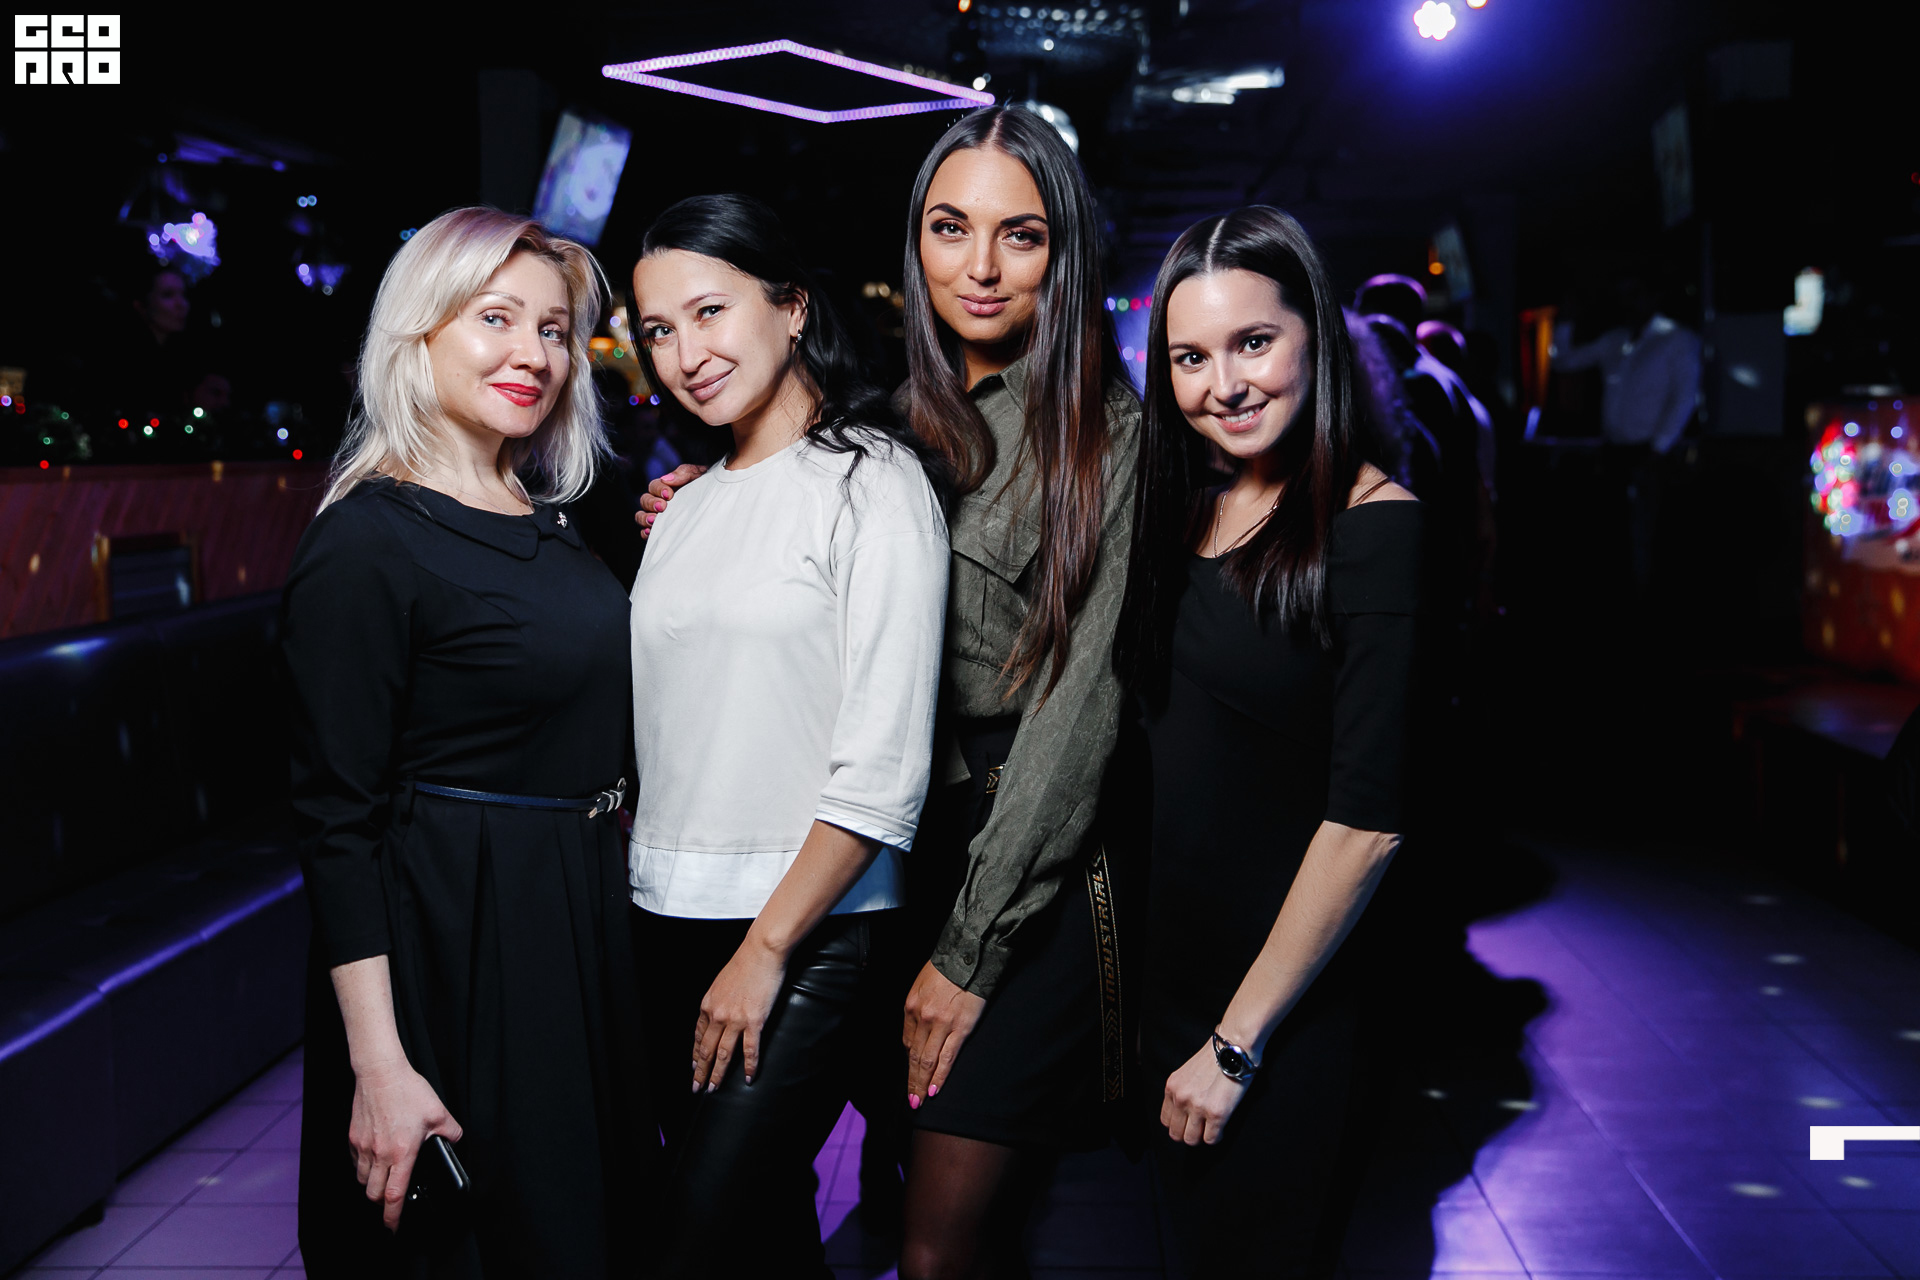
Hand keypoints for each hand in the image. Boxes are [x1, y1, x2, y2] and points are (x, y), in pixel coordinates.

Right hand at [348, 1059, 461, 1231]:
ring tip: (384, 1182)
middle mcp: (380, 1154)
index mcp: (402, 1153)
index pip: (395, 1196)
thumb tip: (457, 1141)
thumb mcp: (439, 1112)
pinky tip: (375, 1160)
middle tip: (392, 1204)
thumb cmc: (407, 1090)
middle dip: (382, 1204)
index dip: (393, 1218)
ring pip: (363, 1180)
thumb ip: (451, 1131)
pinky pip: (356, 1163)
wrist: (380, 1072)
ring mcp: (364, 1147)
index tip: (393, 1228)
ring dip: (373, 1186)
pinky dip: (364, 1168)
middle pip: (374, 1195)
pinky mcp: (353, 1138)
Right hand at [634, 463, 706, 537]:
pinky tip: (651, 533)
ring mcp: (659, 517)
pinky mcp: (661, 531)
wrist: (720, 504)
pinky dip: (645, 533)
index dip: (658, 490)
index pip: (653, 486)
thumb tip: (666, 479)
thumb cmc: (708, 487)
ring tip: (654, 521)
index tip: (669, 494)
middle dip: (651, 504)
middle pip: (644, 501)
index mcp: (666, 487)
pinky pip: (646, 533)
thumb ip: (683, 473)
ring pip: (641, 516)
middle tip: (663, 507)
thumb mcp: (698, 475)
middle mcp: (660, 501)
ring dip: (645, 518)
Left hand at [692, 937, 785, 1090]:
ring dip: (717, 1074)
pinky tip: (748, 1077)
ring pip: (723, 1054)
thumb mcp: (722, 982)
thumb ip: (718, 1000)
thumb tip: (719, 1011)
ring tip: (714, 1089)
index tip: (695, 1066)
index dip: (696, 1054)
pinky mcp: (754, 1021)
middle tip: (698, 1087)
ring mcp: (735, 1020)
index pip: (699, 1036)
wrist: (761, 952)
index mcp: (708, 1004)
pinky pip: (750, 1050)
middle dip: (701, 1072)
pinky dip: (749, 1066)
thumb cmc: (745, 963)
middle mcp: (717, 1014)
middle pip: (706, 1050)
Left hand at [902, 961, 985, 1106]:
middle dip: (911, 1081)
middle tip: (910, 1100)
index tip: (911, 1074)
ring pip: (928, 1061)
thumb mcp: (921, 985)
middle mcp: (922, 1018)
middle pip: (914, 1056)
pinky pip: (947, 1058)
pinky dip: (939, 1077)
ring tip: (918, 1101)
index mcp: (911, 1007)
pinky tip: (934, 1090)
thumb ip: (917, 1008)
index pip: (907, 1042)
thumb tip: (918, 1031)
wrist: (968, 955)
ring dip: (921, 1084)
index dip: (909, 1062)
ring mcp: (941, 1025)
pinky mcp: (960, 1028)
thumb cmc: (946, 967)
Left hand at [1161, 1040, 1248, 1146]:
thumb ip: (1183, 1090)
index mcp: (1172, 1087)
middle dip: (1188, 1135)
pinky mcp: (1217, 1114)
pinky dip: (1217, 1137)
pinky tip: (1221, 1128)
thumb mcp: (1187, 1072)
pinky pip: (1211, 1139)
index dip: (1178, 1125)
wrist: (1234, 1047)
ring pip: (1192, 1140)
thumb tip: (1185, 1110)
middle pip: (1176, 1134)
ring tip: (1211, 1129)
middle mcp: (1180, 1099)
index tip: (1188, 1124)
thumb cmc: (1215, 1056)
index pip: (1166, 1120)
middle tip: (1200, 1130)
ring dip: (1202, 1137)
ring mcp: (1197, 1108)